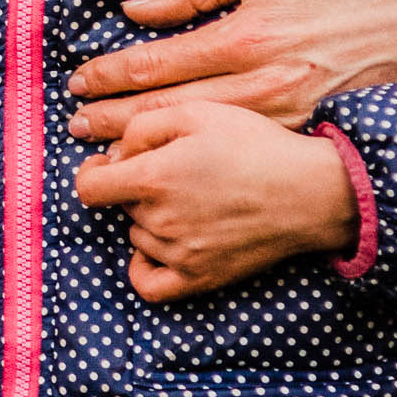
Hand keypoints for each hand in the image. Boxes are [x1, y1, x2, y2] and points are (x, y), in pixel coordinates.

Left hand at [67, 0, 396, 141]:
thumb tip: (137, 11)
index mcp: (246, 37)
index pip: (154, 65)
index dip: (108, 77)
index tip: (79, 82)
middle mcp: (264, 86)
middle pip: (166, 114)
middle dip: (112, 123)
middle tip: (75, 127)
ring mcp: (288, 119)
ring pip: (199, 144)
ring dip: (147, 150)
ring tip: (106, 154)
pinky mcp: (308, 135)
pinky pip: (241, 156)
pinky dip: (199, 164)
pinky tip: (170, 168)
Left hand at [73, 102, 356, 301]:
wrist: (308, 191)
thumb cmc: (253, 144)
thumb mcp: (194, 112)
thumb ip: (140, 126)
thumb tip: (113, 154)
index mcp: (153, 177)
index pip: (88, 188)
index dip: (91, 172)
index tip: (109, 164)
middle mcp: (161, 221)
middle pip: (120, 207)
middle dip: (134, 186)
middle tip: (174, 170)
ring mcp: (180, 255)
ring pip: (136, 235)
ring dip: (147, 217)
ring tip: (187, 197)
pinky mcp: (201, 279)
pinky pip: (148, 284)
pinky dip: (145, 264)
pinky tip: (161, 245)